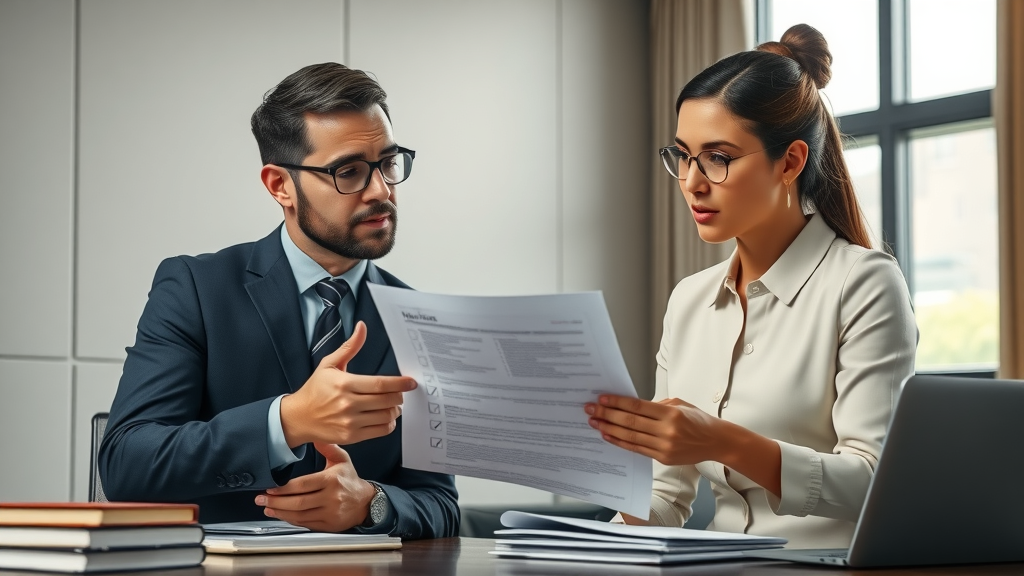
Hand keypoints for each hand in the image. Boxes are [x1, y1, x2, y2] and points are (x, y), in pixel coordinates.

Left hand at [256, 442, 375, 531]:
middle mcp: (331, 497)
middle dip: (276, 502)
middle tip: (261, 500)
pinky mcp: (328, 525)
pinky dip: (291, 520)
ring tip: (267, 508)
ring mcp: (329, 513)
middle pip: (298, 502)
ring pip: (300, 515)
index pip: (303, 485)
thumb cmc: (350, 480)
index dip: (284, 488)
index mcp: (332, 480)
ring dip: (280, 512)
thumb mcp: (342, 460)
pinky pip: (305, 523)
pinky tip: (281, 515)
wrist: (365, 502)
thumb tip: (316, 437)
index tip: (270, 488)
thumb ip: (328, 448)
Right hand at [281, 321, 416, 445]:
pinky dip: (389, 423)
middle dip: (399, 396)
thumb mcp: (329, 364)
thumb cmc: (315, 389)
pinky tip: (385, 417)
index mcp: (345, 384)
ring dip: (395, 409)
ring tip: (393, 404)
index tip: (411, 382)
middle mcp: (348, 404)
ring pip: (386, 416)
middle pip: (387, 401)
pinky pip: (380, 431)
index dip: (400, 383)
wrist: (298, 417)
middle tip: (400, 392)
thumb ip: (349, 347)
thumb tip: (362, 327)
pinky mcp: (351, 436)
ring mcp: (350, 422)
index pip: (380, 384)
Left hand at [584, 395, 721, 465]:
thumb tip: (631, 406)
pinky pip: (637, 449)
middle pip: (630, 422)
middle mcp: (667, 430)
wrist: (716, 442)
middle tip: (590, 410)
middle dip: (607, 415)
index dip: (617, 403)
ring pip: (631, 437)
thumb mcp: (679, 404)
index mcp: (671, 413)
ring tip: (595, 423)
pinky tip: (608, 436)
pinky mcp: (663, 458)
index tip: (602, 399)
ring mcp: (665, 446)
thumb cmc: (698, 420)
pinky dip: (621, 442)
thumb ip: (656, 405)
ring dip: (610, 429)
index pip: (637, 407)